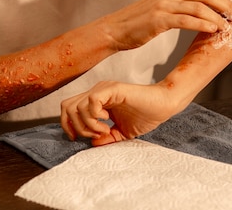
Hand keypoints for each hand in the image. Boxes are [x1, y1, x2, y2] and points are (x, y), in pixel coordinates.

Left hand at [60, 81, 176, 145]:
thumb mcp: (122, 132)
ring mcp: (103, 89)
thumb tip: (92, 143)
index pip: (67, 108)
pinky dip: (94, 115)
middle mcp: (96, 92)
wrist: (164, 105)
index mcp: (96, 101)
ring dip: (88, 124)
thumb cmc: (146, 115)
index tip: (77, 138)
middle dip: (76, 127)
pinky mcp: (113, 89)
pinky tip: (107, 120)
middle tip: (95, 135)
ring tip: (104, 129)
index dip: (67, 125)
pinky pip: (91, 100)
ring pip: (77, 106)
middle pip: (67, 107)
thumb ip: (107, 137)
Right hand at [100, 0, 231, 51]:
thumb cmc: (141, 15)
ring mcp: (163, 5)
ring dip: (218, 17)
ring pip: (199, 7)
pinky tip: (213, 31)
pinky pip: (186, 20)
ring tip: (229, 26)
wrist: (116, 28)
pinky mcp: (158, 20)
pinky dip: (202, 25)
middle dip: (227, 3)